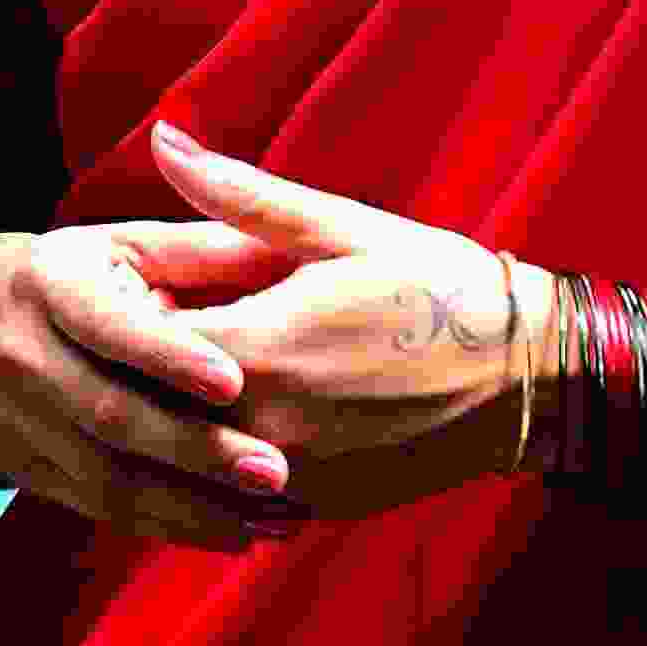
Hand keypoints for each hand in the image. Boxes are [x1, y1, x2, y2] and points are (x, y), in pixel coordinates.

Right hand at [0, 213, 310, 553]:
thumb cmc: (74, 277)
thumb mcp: (121, 244)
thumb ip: (199, 252)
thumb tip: (290, 254)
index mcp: (49, 283)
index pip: (106, 325)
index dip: (166, 356)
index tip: (233, 382)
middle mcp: (20, 352)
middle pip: (108, 414)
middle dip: (194, 449)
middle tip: (273, 471)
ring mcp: (17, 420)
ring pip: (105, 479)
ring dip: (191, 508)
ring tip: (268, 521)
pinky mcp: (24, 469)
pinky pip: (99, 509)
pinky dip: (169, 527)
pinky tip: (231, 533)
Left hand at [150, 125, 532, 520]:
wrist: (531, 374)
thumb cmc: (438, 286)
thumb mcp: (340, 228)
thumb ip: (239, 194)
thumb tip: (161, 139)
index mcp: (262, 349)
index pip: (138, 347)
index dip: (114, 320)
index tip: (120, 294)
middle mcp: (267, 426)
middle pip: (150, 412)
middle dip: (130, 378)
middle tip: (127, 343)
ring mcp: (292, 477)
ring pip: (187, 462)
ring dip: (167, 426)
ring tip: (167, 384)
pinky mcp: (317, 505)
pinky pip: (232, 496)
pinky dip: (211, 467)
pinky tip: (214, 428)